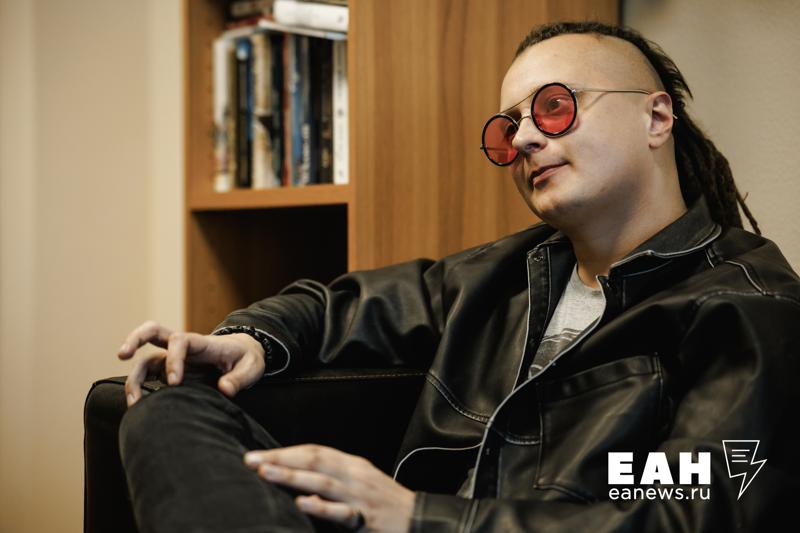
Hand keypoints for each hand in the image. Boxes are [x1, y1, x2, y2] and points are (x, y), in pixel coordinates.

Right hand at [117, 320, 264, 405]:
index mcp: (203, 343)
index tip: (174, 383)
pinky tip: (138, 406)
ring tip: (132, 403)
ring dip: (134, 377)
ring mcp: (175, 358)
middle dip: (136, 339)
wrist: (244, 354)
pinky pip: (150, 375)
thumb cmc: (246, 359)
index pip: (181, 341)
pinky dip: (141, 388)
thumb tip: (224, 389)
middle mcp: (184, 347)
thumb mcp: (251, 367)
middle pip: (153, 331)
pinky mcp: (171, 370)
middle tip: (122, 354)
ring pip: (147, 359)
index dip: (174, 359)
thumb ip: (239, 378)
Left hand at [244, 444, 414, 531]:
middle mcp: (354, 475)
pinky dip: (321, 506)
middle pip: (314, 460)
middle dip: (280, 459)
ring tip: (266, 473)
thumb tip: (300, 477)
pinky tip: (302, 502)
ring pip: (322, 481)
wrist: (421, 519)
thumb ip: (334, 478)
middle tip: (251, 459)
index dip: (285, 452)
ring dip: (292, 476)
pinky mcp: (366, 518)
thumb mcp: (361, 483)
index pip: (314, 451)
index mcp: (352, 465)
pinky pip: (341, 511)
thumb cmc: (386, 504)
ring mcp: (360, 495)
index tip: (258, 455)